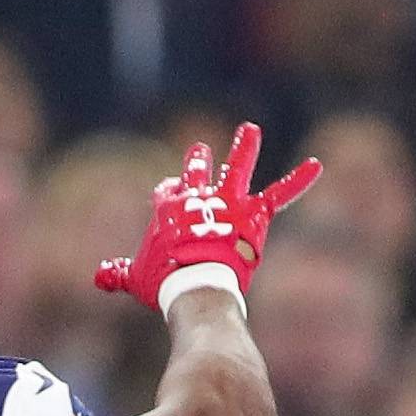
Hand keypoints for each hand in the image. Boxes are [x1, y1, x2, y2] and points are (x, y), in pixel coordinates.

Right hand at [93, 121, 319, 310]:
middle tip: (198, 150)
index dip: (169, 192)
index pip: (168, 192)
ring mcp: (228, 202)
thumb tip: (99, 277)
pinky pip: (280, 194)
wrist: (196, 285)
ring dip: (244, 147)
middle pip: (198, 173)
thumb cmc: (164, 283)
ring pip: (237, 169)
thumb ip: (119, 274)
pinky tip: (316, 165)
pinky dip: (298, 180)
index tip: (170, 192)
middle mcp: (198, 197)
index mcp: (167, 208)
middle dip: (197, 162)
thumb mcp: (136, 278)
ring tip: (250, 130)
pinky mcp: (254, 214)